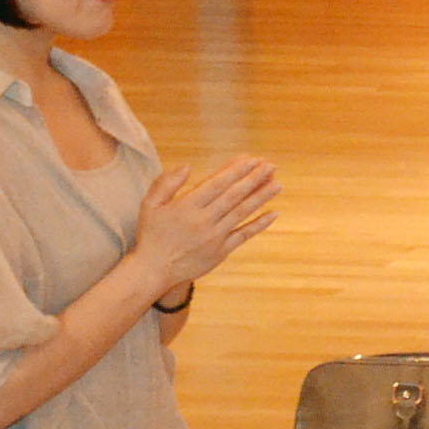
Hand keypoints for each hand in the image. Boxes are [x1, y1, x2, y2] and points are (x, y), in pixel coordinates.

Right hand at [131, 156, 278, 294]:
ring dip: (261, 197)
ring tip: (277, 183)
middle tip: (270, 166)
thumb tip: (186, 166)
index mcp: (186, 206)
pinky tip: (274, 213)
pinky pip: (244, 235)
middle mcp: (203, 220)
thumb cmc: (152, 233)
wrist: (153, 269)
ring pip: (242, 212)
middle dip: (254, 179)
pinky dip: (260, 224)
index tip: (251, 159)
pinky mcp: (222, 251)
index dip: (236, 170)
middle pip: (234, 195)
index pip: (217, 184)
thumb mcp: (150, 204)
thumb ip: (166, 183)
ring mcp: (215, 237)